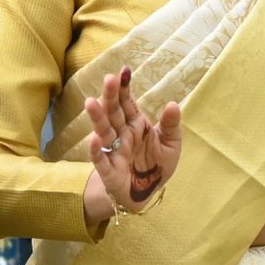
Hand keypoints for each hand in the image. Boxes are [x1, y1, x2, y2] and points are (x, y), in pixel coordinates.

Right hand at [81, 67, 182, 221]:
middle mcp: (122, 134)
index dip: (125, 88)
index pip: (128, 103)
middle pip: (114, 113)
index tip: (123, 71)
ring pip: (104, 132)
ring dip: (98, 118)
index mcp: (136, 124)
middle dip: (111, 96)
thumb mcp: (171, 144)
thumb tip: (173, 104)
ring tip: (91, 102)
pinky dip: (96, 150)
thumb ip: (171, 125)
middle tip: (108, 79)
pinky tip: (93, 138)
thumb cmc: (157, 165)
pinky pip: (100, 160)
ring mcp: (113, 151)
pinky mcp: (108, 171)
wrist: (147, 193)